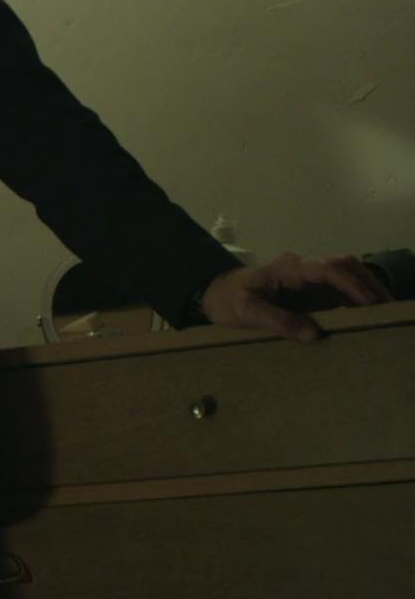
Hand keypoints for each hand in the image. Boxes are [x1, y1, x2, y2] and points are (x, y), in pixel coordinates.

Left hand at [199, 252, 394, 341]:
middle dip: (368, 283)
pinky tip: (363, 314)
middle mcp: (300, 267)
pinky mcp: (306, 287)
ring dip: (365, 289)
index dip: (352, 284)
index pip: (327, 268)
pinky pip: (335, 287)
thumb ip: (277, 320)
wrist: (210, 292)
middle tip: (387, 308)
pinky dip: (354, 297)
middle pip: (343, 264)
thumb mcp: (246, 312)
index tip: (370, 303)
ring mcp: (304, 275)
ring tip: (383, 312)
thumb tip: (315, 334)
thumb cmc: (226, 300)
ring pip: (343, 272)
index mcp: (286, 269)